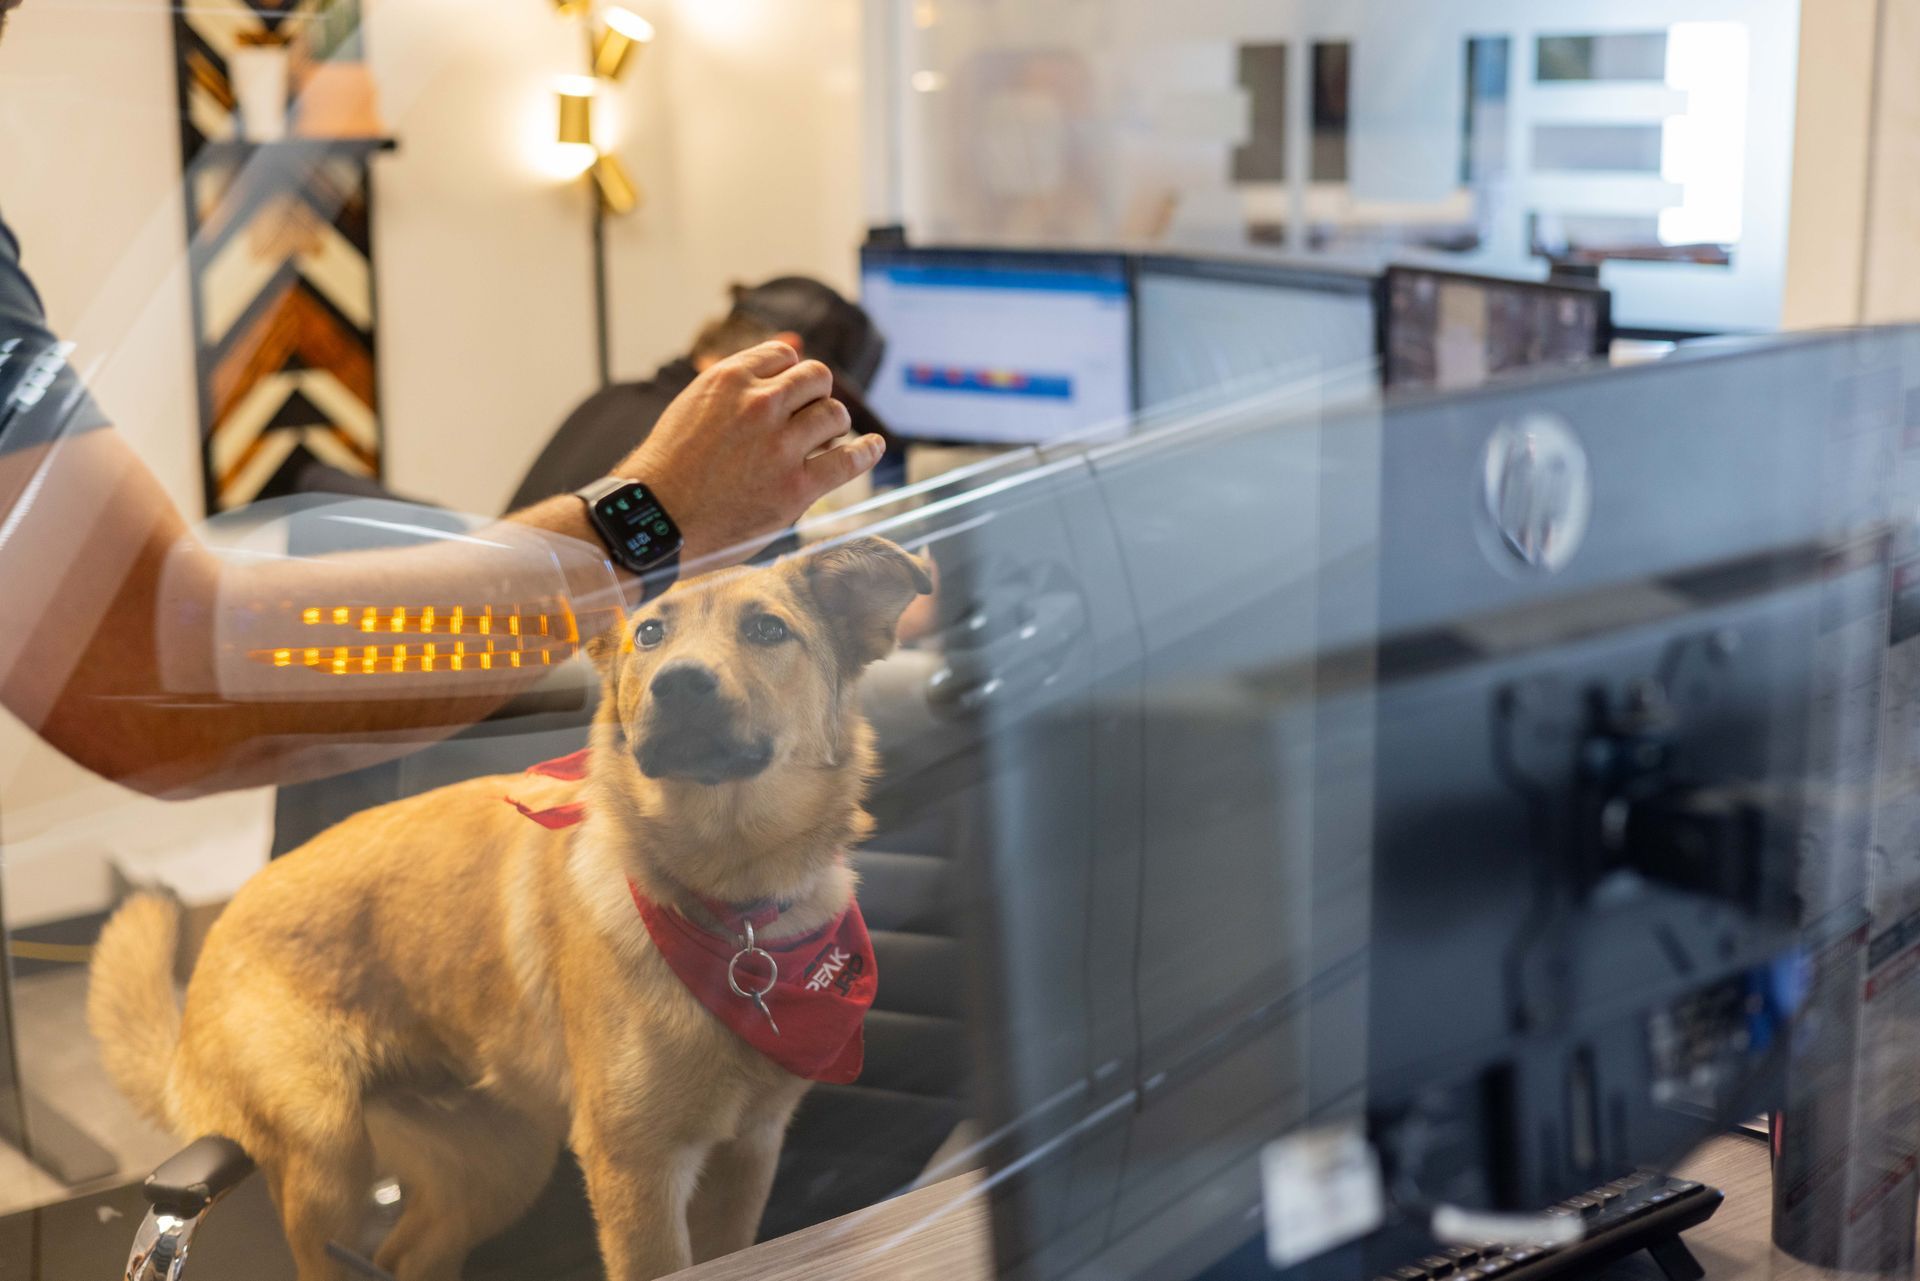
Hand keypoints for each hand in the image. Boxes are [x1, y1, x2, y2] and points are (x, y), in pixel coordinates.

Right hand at [616, 342, 883, 565]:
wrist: (654, 520)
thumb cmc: (668, 469)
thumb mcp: (691, 407)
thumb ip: (733, 390)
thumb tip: (779, 368)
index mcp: (729, 379)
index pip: (784, 355)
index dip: (790, 373)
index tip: (790, 393)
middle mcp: (758, 404)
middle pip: (816, 378)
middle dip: (816, 395)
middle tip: (808, 418)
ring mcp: (779, 445)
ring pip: (834, 414)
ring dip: (832, 426)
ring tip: (822, 442)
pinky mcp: (795, 487)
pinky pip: (848, 459)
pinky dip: (867, 451)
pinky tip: (874, 447)